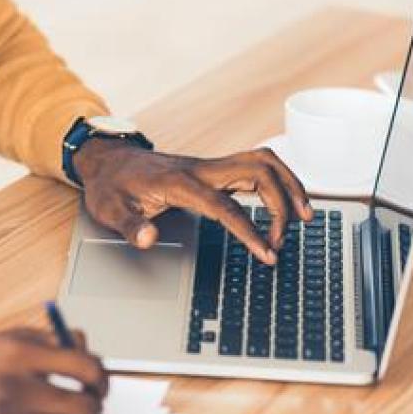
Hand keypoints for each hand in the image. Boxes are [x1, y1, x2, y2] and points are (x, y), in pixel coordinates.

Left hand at [74, 139, 312, 263]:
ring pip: (263, 161)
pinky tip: (285, 202)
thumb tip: (148, 240)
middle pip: (259, 171)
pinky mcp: (214, 169)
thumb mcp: (109, 210)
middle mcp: (202, 169)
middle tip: (283, 240)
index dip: (250, 231)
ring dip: (289, 184)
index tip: (267, 253)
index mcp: (181, 183)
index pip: (226, 206)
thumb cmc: (110, 186)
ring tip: (305, 216)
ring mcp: (210, 166)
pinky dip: (278, 180)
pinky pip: (256, 166)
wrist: (107, 160)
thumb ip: (129, 227)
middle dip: (281, 203)